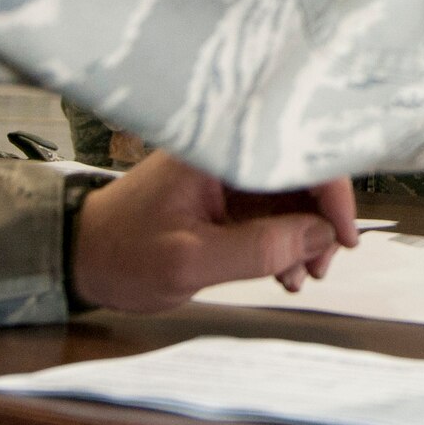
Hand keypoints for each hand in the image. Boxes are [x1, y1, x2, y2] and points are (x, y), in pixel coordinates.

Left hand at [70, 151, 360, 313]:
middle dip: (319, 221)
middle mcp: (227, 151)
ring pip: (291, 194)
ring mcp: (227, 172)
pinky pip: (272, 209)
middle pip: (299, 172)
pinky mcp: (226, 194)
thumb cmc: (123, 254)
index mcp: (216, 148)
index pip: (295, 152)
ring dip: (305, 235)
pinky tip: (283, 270)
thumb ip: (257, 248)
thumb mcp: (189, 261)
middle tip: (319, 268)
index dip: (332, 193)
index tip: (343, 238)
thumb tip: (320, 237)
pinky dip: (286, 239)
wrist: (80, 257)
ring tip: (298, 277)